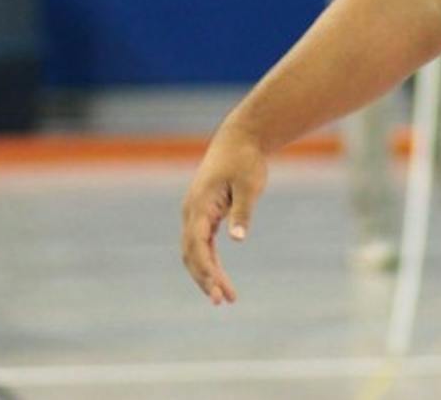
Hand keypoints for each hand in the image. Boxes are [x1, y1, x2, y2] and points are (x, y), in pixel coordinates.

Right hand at [180, 122, 267, 305]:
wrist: (239, 140)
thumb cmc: (245, 160)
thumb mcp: (249, 184)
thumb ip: (243, 211)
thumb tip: (238, 239)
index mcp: (199, 206)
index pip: (197, 246)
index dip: (205, 270)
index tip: (216, 290)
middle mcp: (192, 213)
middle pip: (192, 254)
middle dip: (205, 279)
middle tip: (223, 301)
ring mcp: (195, 214)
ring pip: (195, 252)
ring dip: (207, 275)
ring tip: (225, 298)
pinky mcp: (204, 215)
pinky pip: (202, 245)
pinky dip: (210, 262)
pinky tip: (220, 277)